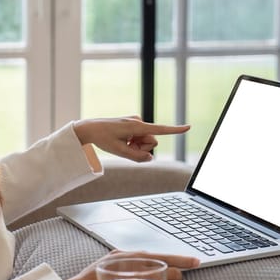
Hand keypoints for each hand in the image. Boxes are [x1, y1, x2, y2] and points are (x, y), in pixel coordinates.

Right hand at [64, 250, 199, 279]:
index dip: (183, 259)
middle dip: (179, 278)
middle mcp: (136, 266)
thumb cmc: (94, 277)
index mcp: (133, 255)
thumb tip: (148, 260)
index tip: (196, 262)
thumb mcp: (113, 260)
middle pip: (171, 271)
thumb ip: (130, 258)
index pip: (164, 255)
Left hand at [73, 116, 190, 161]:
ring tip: (123, 143)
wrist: (91, 128)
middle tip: (127, 147)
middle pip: (152, 141)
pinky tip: (123, 140)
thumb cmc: (103, 138)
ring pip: (147, 141)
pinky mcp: (134, 125)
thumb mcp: (119, 151)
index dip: (175, 130)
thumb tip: (150, 158)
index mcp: (136, 126)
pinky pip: (140, 138)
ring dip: (137, 146)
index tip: (188, 127)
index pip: (160, 130)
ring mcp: (136, 123)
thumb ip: (136, 157)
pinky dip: (133, 142)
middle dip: (142, 148)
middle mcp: (139, 122)